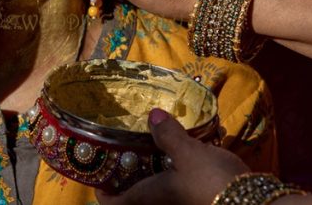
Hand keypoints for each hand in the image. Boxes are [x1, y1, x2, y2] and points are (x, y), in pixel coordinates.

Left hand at [96, 109, 246, 204]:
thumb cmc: (213, 182)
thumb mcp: (189, 153)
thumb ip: (168, 135)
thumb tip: (151, 116)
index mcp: (149, 199)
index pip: (113, 204)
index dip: (102, 192)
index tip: (98, 176)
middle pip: (135, 199)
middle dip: (128, 181)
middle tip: (126, 156)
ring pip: (157, 195)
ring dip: (153, 178)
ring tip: (153, 153)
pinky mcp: (199, 201)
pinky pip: (177, 192)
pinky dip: (174, 178)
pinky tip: (184, 159)